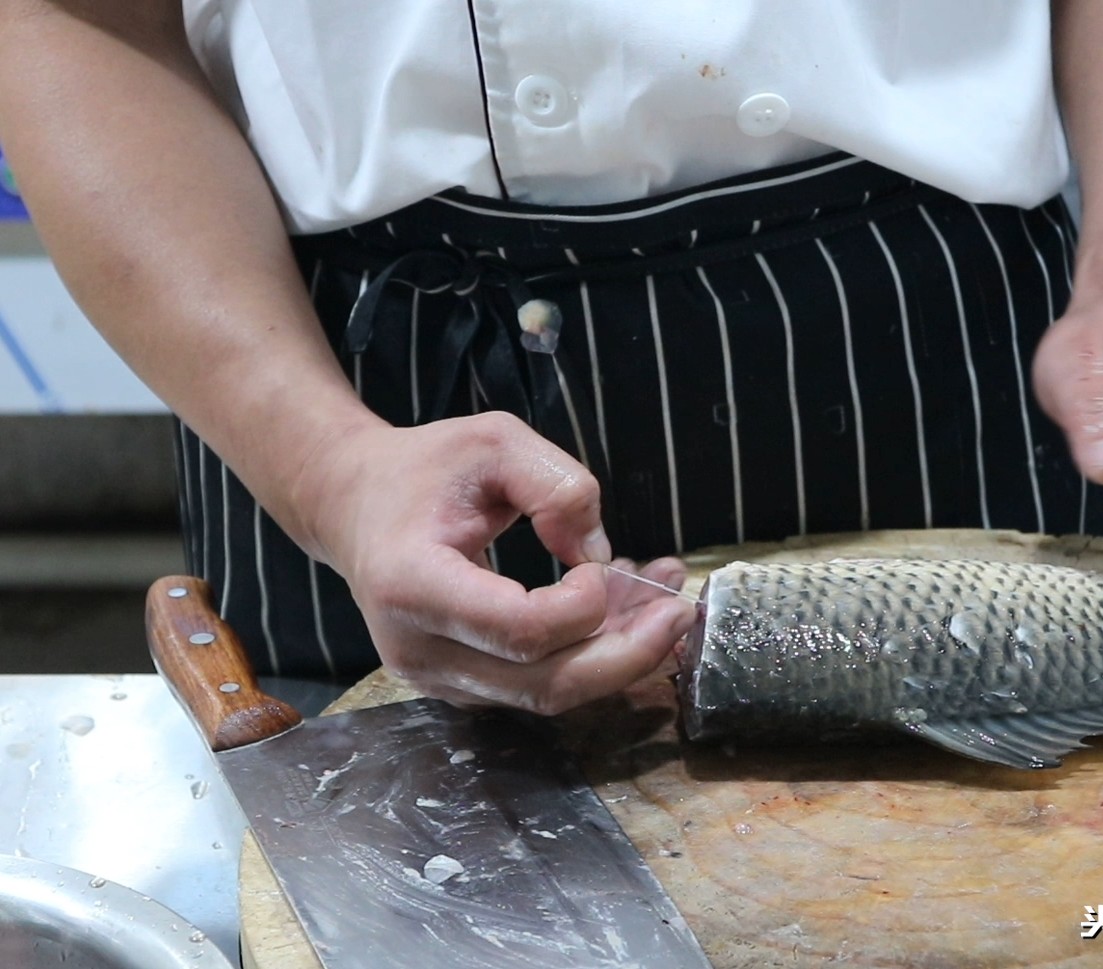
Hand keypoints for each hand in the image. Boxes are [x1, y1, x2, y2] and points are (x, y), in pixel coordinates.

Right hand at [294, 411, 696, 711]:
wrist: (354, 505)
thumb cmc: (423, 469)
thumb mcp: (494, 441)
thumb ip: (557, 485)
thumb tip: (599, 556)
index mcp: (413, 584)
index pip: (518, 630)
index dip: (581, 608)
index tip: (599, 564)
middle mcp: (419, 649)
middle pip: (546, 686)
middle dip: (629, 654)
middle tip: (680, 610)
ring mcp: (438, 678)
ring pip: (550, 693)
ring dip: (620, 652)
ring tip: (661, 597)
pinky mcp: (462, 684)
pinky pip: (539, 684)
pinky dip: (591, 653)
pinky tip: (622, 606)